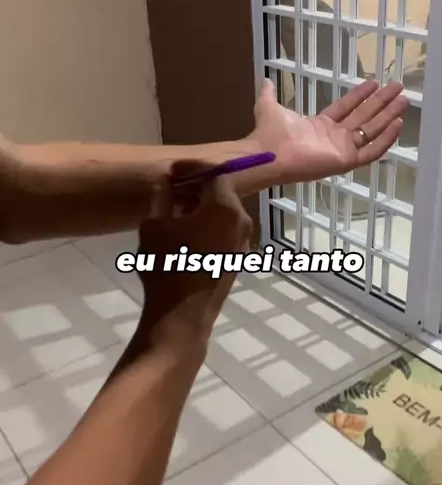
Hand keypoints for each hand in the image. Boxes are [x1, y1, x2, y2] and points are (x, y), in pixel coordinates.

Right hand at [137, 165, 251, 346]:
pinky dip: (210, 224)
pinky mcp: (239, 259)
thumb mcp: (154, 224)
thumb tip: (167, 183)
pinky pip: (226, 231)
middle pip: (222, 192)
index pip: (213, 173)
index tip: (173, 170)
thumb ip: (162, 197)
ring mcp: (244, 242)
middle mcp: (242, 221)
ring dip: (204, 206)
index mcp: (224, 207)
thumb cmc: (166, 266)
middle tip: (174, 188)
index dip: (191, 168)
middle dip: (199, 187)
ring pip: (225, 213)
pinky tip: (189, 233)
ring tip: (178, 210)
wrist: (181, 316)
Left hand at [250, 78, 407, 184]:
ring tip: (404, 100)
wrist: (270, 153)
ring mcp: (342, 149)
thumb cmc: (270, 133)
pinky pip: (371, 151)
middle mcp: (334, 137)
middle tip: (399, 88)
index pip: (346, 108)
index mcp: (320, 126)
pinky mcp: (347, 160)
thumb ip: (269, 94)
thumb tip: (264, 80)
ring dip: (388, 115)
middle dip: (381, 102)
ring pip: (372, 131)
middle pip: (364, 117)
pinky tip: (398, 123)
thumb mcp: (269, 107)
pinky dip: (385, 139)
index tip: (375, 82)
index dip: (360, 95)